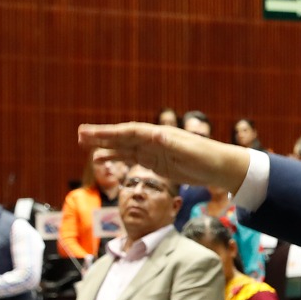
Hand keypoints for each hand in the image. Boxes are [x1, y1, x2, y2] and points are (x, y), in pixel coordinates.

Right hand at [78, 122, 250, 190]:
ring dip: (105, 146)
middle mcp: (154, 140)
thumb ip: (172, 144)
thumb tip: (154, 134)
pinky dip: (116, 157)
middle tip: (79, 134)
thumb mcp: (190, 151)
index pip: (131, 132)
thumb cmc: (208, 157)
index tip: (93, 133)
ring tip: (84, 145)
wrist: (221, 167)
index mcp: (161, 135)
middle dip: (102, 136)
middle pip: (123, 137)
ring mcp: (153, 151)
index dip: (111, 132)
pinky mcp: (156, 163)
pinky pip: (131, 159)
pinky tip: (102, 159)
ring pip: (124, 147)